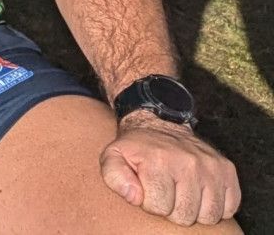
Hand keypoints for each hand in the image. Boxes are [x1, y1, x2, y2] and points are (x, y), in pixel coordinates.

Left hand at [102, 116, 241, 225]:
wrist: (160, 125)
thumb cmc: (136, 149)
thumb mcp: (113, 157)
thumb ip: (114, 177)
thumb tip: (135, 196)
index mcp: (159, 160)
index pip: (159, 207)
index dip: (151, 204)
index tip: (148, 190)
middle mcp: (189, 162)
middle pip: (185, 215)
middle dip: (172, 210)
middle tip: (166, 192)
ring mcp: (211, 166)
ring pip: (209, 216)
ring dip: (194, 211)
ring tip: (182, 194)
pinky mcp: (227, 170)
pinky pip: (229, 208)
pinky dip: (215, 207)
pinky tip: (200, 194)